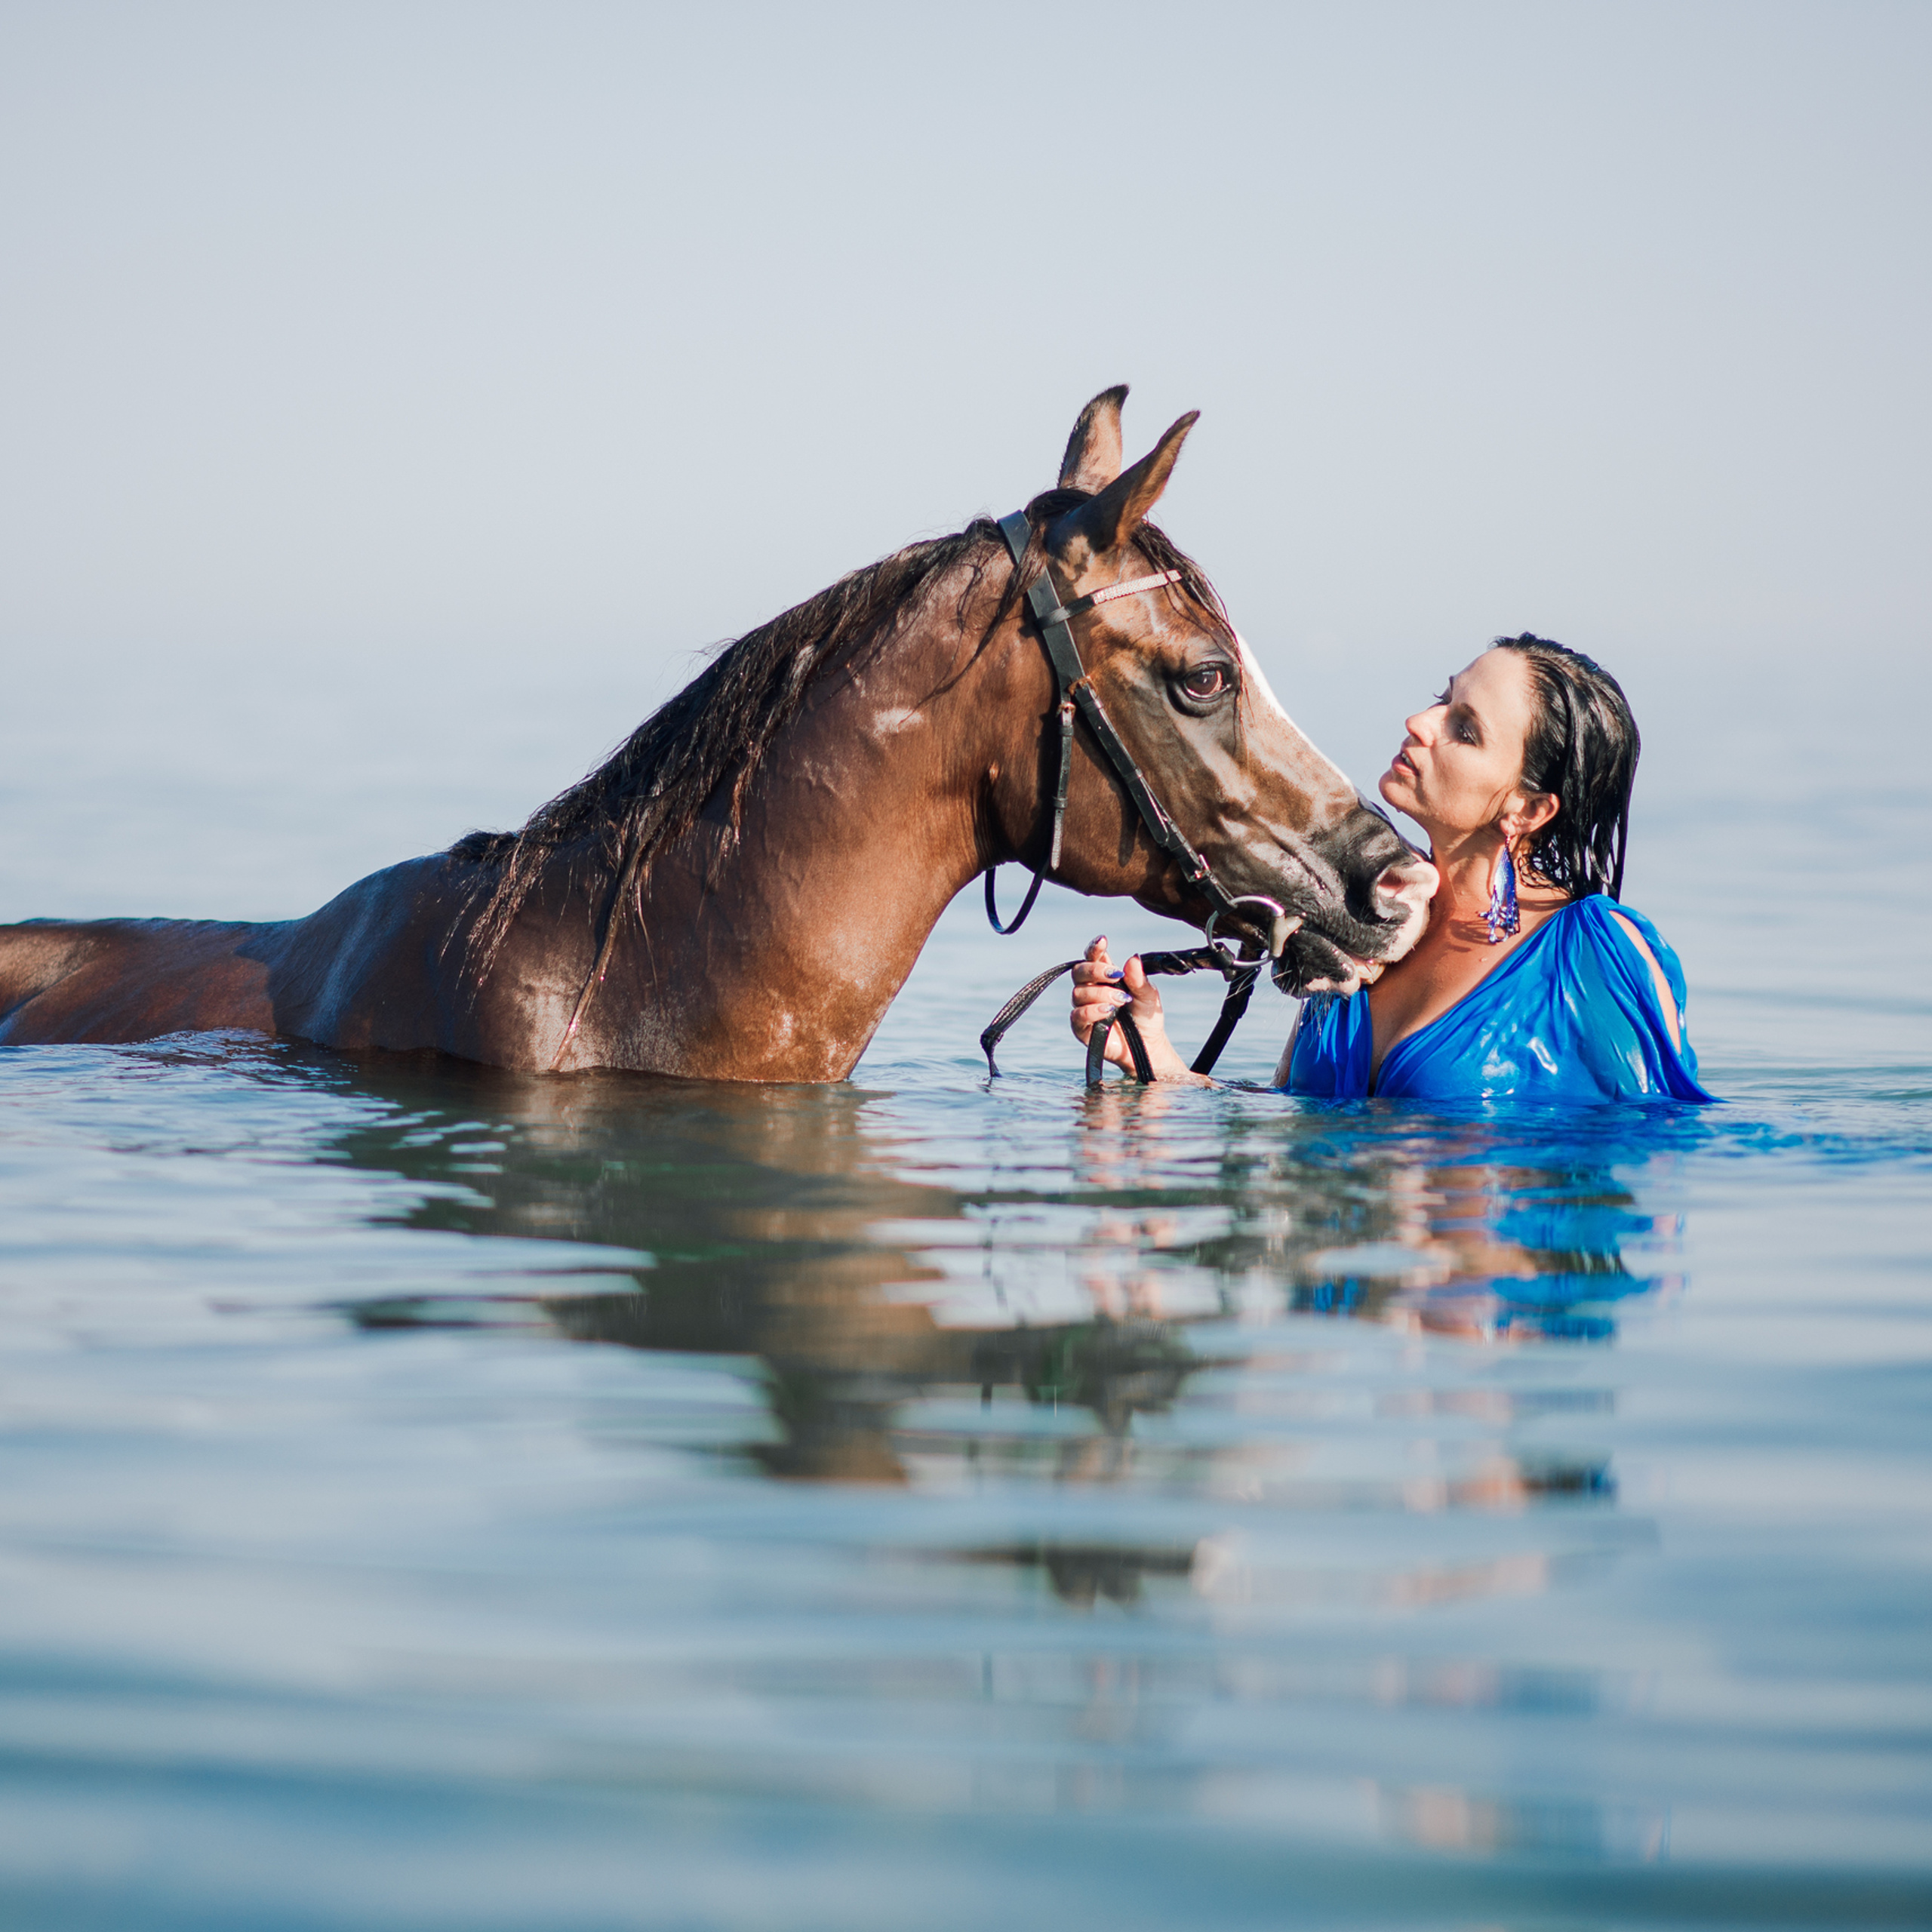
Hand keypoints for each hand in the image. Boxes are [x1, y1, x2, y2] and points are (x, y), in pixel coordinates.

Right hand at [1070, 936, 1196, 1079]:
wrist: (1148, 1046)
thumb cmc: (1146, 1018)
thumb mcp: (1148, 996)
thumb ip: (1139, 979)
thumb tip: (1132, 959)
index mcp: (1106, 978)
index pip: (1093, 958)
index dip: (1094, 948)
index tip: (1103, 941)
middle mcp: (1091, 990)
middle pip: (1079, 971)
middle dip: (1095, 970)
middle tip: (1115, 975)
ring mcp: (1084, 1009)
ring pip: (1079, 993)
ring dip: (1101, 993)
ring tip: (1121, 1001)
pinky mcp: (1082, 1029)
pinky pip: (1077, 1015)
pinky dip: (1092, 1010)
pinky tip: (1107, 1011)